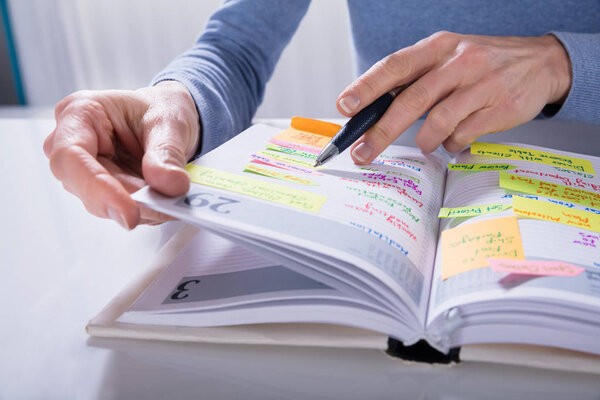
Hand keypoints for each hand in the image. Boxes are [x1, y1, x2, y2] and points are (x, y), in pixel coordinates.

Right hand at [44, 81, 199, 228]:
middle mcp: (73, 143)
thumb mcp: (171, 122)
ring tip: (171, 200)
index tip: (130, 212)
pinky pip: (117, 208)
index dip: (97, 188)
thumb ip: (168, 153)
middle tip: (166, 208)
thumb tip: (170, 185)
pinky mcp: (100, 189)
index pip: (72, 156)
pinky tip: (163, 201)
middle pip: (84, 186)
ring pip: (102, 204)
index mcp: (81, 113)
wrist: (170, 118)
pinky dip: (143, 209)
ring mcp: (84, 169)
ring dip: (139, 208)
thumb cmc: (161, 108)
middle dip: (127, 202)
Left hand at [336, 32, 571, 162]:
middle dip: (381, 131)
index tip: (345, 106)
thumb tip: (371, 113)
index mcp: (438, 47)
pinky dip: (450, 144)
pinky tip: (453, 140)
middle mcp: (458, 62)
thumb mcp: (446, 58)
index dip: (367, 86)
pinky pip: (462, 135)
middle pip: (411, 100)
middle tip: (362, 152)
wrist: (540, 62)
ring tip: (424, 145)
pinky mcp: (499, 108)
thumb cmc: (480, 64)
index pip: (395, 65)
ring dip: (423, 141)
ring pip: (438, 121)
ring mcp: (481, 84)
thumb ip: (414, 80)